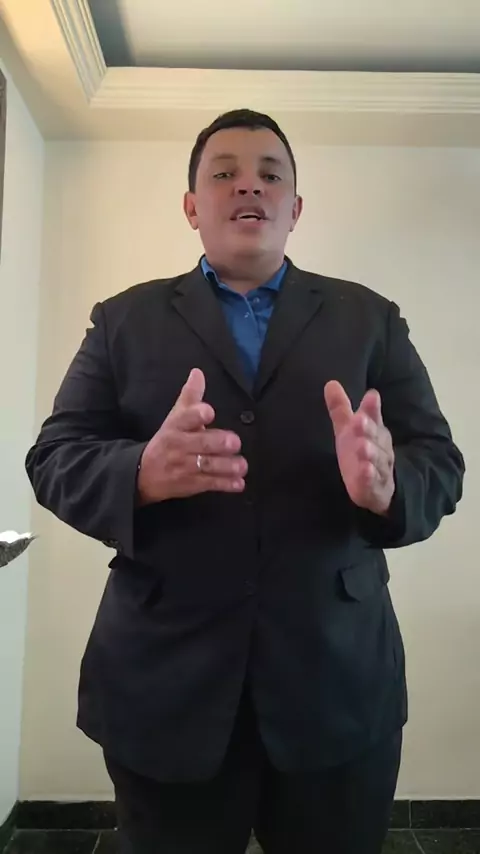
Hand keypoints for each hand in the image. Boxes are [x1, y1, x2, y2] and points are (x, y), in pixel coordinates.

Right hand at [137, 369, 246, 504]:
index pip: (184, 418)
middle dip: (218, 443)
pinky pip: (209, 484)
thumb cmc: (167, 440)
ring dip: (227, 466)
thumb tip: (198, 372)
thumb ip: (190, 396)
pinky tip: (239, 484)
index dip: (196, 415)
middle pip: (200, 444)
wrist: (143, 474)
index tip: (208, 412)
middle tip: (235, 442)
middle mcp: (178, 446)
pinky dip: (225, 484)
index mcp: (175, 426)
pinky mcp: (190, 485)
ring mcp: (184, 467)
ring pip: (207, 466)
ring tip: (242, 465)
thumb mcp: (175, 417)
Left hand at [324, 381, 394, 515]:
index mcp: (375, 431)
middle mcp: (380, 448)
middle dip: (368, 428)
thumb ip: (341, 409)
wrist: (376, 487)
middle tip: (359, 419)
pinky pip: (374, 482)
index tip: (371, 395)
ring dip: (370, 453)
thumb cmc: (360, 452)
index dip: (372, 408)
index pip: (374, 417)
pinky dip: (369, 477)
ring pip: (377, 459)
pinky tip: (365, 471)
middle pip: (376, 437)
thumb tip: (330, 382)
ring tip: (362, 446)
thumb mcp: (348, 430)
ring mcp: (379, 468)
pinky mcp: (376, 487)